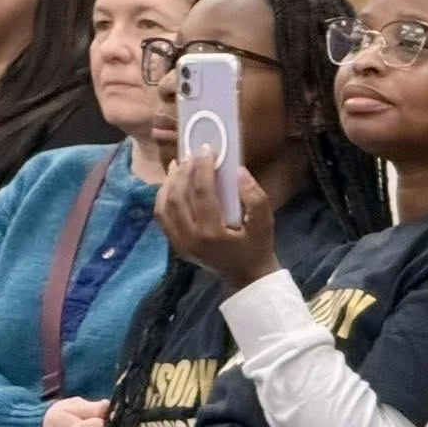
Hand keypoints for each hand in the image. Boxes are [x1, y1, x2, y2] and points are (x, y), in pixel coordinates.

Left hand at [156, 154, 277, 289]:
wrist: (247, 276)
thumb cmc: (257, 248)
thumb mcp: (265, 223)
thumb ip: (254, 197)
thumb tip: (238, 171)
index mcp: (212, 234)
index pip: (202, 193)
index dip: (202, 168)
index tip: (206, 150)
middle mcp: (190, 239)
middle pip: (178, 197)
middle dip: (184, 172)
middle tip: (192, 155)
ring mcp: (179, 243)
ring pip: (164, 204)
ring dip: (170, 181)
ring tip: (180, 165)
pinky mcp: (175, 243)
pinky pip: (162, 215)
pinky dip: (164, 195)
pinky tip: (172, 182)